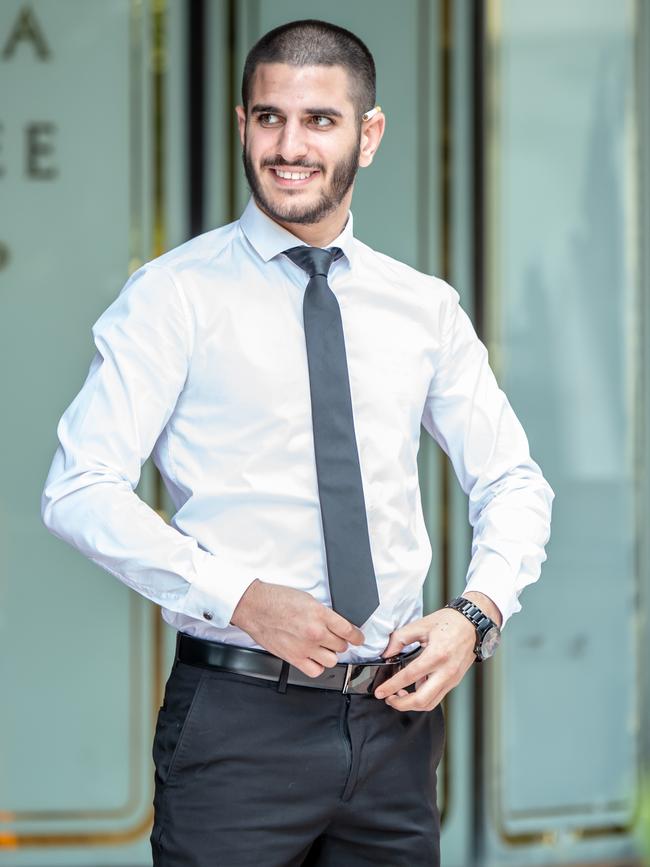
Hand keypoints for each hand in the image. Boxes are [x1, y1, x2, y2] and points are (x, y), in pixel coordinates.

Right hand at [230, 579, 364, 677]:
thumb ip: (323, 613)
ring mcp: (305, 648)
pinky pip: (316, 671)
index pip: (349, 631)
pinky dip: (317, 666)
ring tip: (322, 648)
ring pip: (332, 661)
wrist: (255, 607)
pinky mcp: (293, 658)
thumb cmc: (277, 599)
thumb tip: (335, 624)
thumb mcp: (307, 599)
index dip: (357, 636)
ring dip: (330, 655)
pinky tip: (313, 659)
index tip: (358, 638)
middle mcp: (315, 633)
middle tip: (333, 638)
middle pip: (341, 646)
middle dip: (340, 642)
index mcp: (320, 614)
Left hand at [373, 607, 476, 711]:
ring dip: (412, 704)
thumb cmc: (450, 622)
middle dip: (401, 704)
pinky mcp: (455, 680)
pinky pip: (438, 696)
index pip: (409, 677)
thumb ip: (400, 638)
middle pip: (422, 700)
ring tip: (399, 695)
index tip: (380, 692)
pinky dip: (423, 697)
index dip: (391, 686)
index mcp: (436, 655)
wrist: (473, 623)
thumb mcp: (421, 625)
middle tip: (388, 698)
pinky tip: (414, 687)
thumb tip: (387, 653)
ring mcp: (452, 678)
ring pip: (430, 703)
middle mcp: (446, 671)